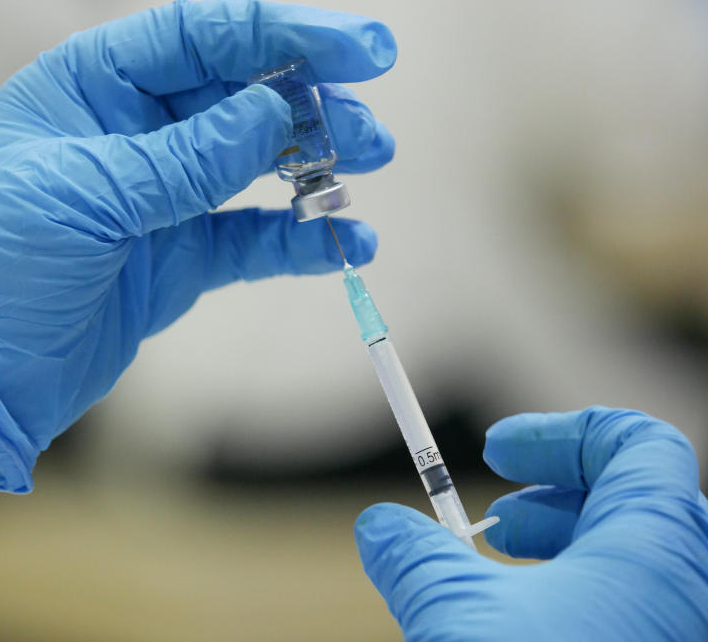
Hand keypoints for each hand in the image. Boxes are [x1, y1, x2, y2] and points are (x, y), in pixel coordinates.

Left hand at [0, 0, 395, 499]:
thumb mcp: (83, 197)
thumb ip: (183, 158)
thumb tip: (274, 114)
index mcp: (91, 86)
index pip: (201, 37)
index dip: (284, 35)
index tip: (361, 48)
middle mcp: (128, 132)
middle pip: (239, 96)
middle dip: (310, 105)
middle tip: (369, 132)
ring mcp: (156, 199)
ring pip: (254, 164)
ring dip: (314, 164)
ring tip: (364, 168)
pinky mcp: (174, 261)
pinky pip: (250, 238)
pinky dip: (297, 238)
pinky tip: (346, 242)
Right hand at [355, 407, 707, 640]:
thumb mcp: (460, 621)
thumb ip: (416, 560)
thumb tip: (378, 528)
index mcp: (660, 548)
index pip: (633, 444)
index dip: (558, 434)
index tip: (496, 452)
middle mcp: (691, 589)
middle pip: (632, 500)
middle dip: (551, 497)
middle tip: (493, 518)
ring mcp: (681, 633)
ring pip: (635, 563)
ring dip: (561, 551)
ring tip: (496, 569)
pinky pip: (635, 611)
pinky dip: (578, 601)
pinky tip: (517, 626)